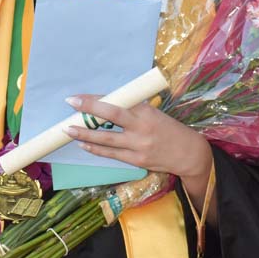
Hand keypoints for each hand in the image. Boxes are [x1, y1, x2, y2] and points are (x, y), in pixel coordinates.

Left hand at [64, 95, 211, 181]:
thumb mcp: (154, 113)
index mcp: (146, 111)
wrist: (189, 154)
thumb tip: (107, 102)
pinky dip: (96, 149)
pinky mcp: (137, 160)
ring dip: (86, 134)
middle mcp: (142, 127)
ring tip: (69, 130)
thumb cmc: (169, 129)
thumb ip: (133, 109)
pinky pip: (112, 154)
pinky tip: (84, 144)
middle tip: (71, 106)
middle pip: (111, 116)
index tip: (78, 97)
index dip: (96, 99)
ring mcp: (139, 146)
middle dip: (88, 111)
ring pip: (107, 139)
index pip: (117, 102)